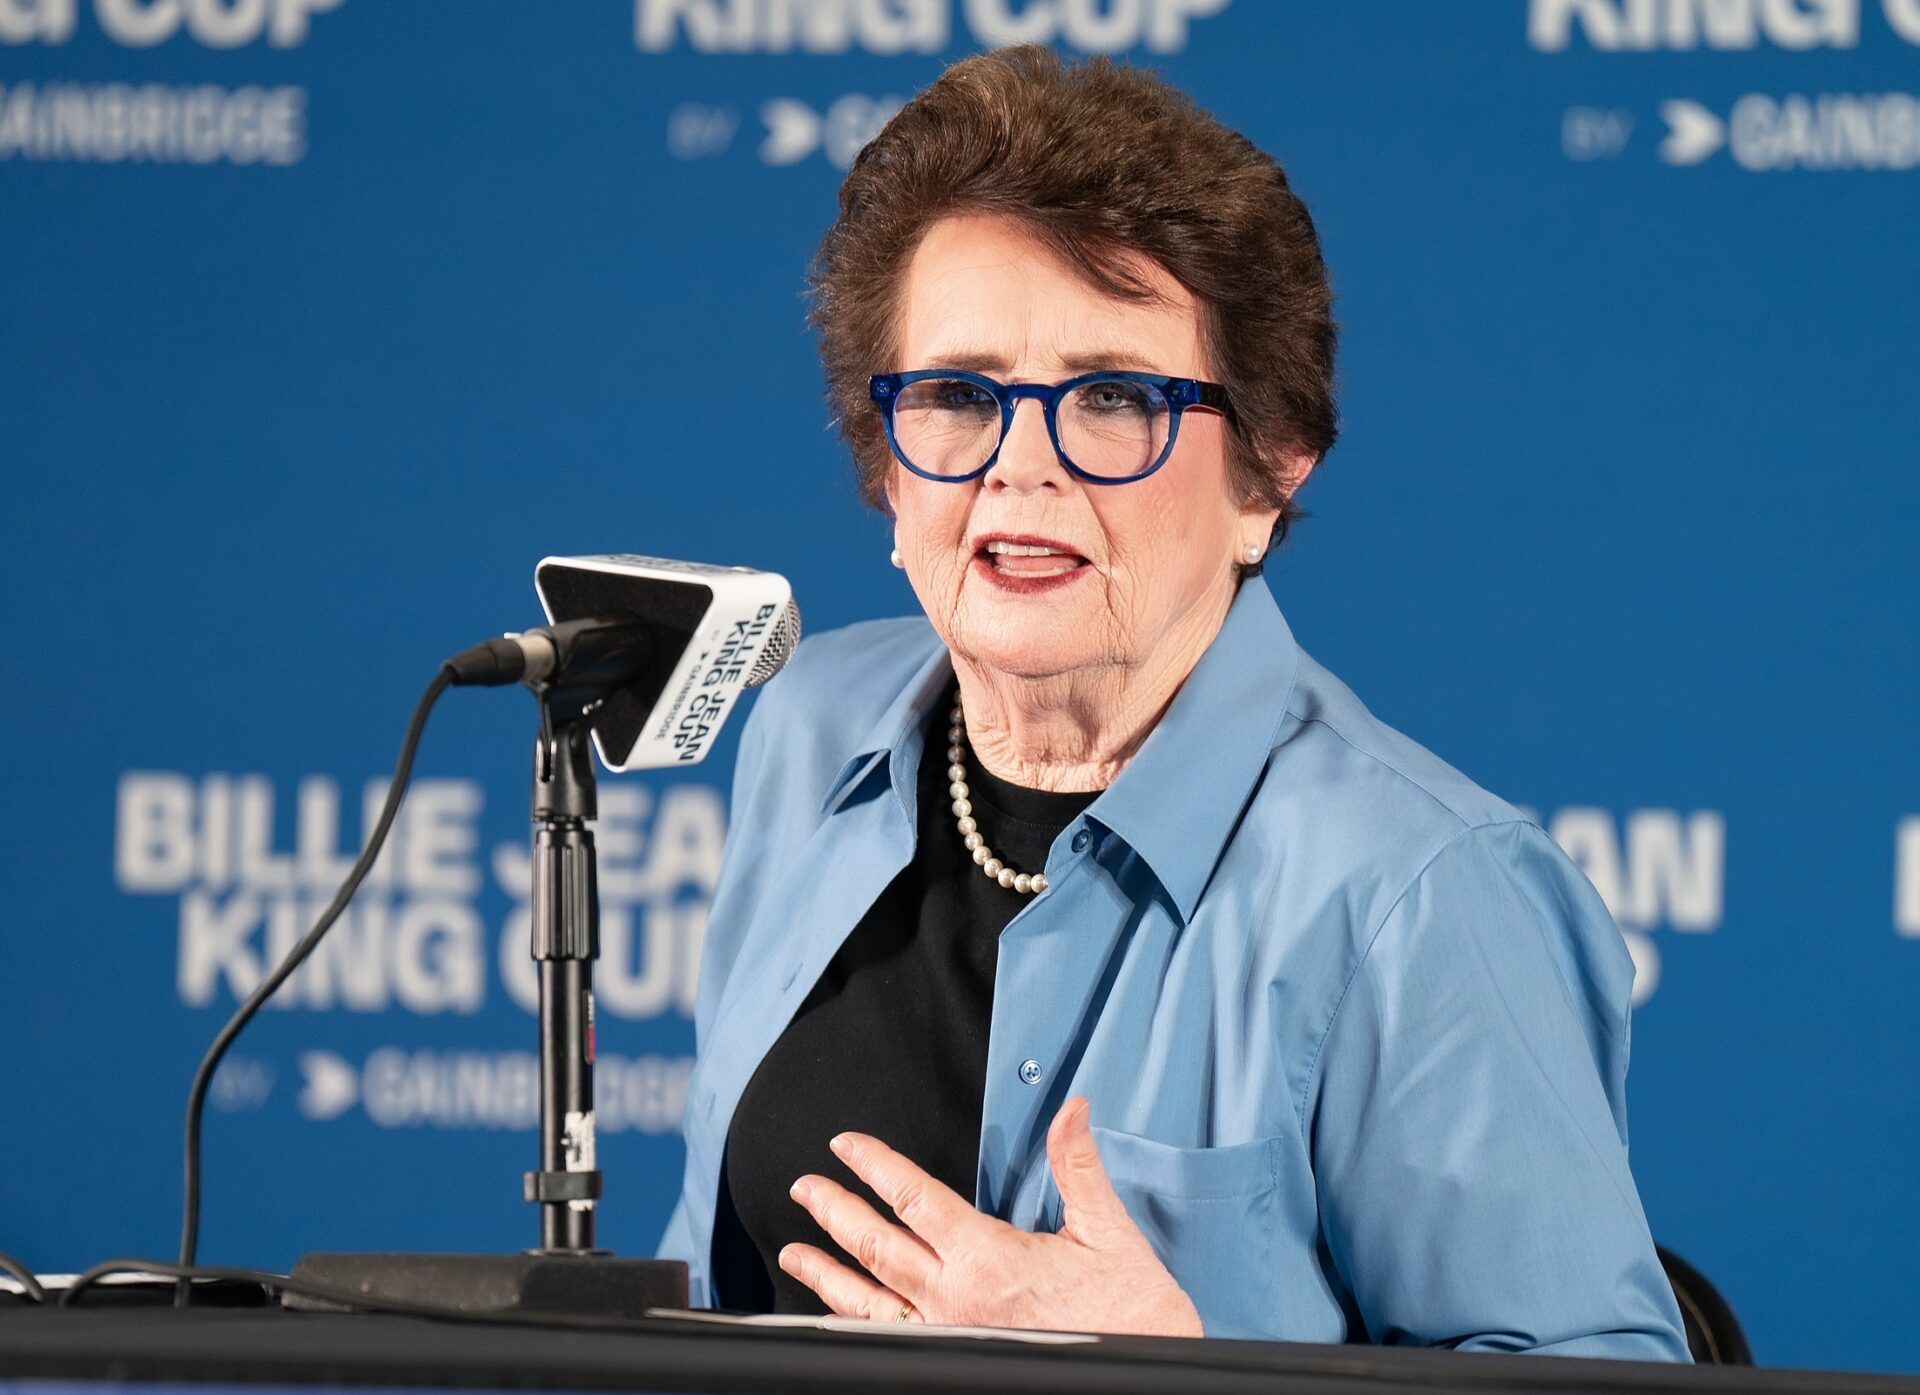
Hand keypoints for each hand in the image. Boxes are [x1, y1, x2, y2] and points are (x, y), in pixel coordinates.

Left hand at [779, 1096, 1204, 1336]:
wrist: (1145, 1369)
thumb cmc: (1131, 1312)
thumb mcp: (1108, 1230)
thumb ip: (1077, 1165)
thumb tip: (1071, 1109)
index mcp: (989, 1258)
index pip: (915, 1200)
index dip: (876, 1166)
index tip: (847, 1145)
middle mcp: (958, 1299)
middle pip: (878, 1247)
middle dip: (836, 1212)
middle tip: (804, 1186)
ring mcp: (951, 1334)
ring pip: (872, 1301)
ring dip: (828, 1274)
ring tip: (795, 1252)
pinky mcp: (956, 1357)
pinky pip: (891, 1337)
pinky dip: (856, 1322)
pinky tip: (837, 1312)